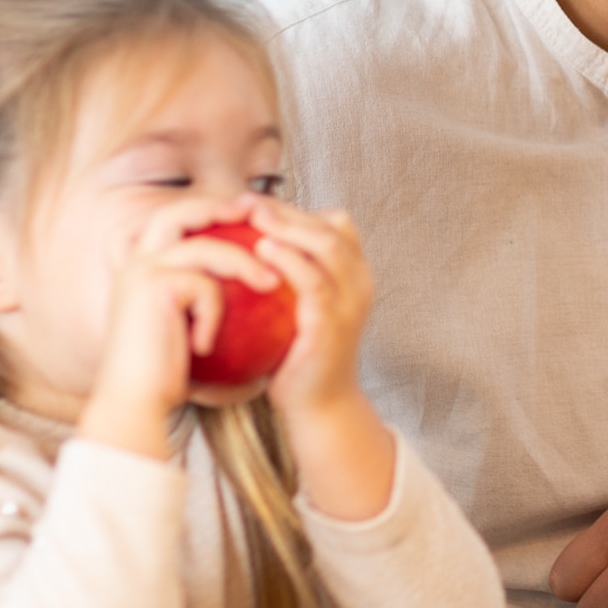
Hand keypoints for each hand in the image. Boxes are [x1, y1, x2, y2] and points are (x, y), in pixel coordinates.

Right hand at [82, 195, 279, 458]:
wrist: (133, 399)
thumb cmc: (165, 370)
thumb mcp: (189, 324)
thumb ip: (208, 296)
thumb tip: (262, 285)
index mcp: (141, 266)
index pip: (172, 221)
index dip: (205, 210)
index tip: (245, 213)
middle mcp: (136, 261)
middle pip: (178, 211)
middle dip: (218, 206)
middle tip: (257, 213)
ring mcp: (141, 270)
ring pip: (205, 247)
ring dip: (245, 264)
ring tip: (272, 284)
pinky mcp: (152, 286)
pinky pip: (205, 286)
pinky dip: (213, 314)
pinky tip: (205, 344)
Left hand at [239, 200, 373, 420]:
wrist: (317, 405)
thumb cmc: (298, 355)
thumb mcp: (298, 306)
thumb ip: (288, 275)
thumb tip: (246, 242)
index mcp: (354, 274)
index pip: (334, 223)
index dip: (296, 209)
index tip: (255, 204)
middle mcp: (361, 282)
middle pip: (330, 226)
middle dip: (287, 209)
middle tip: (247, 201)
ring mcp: (352, 302)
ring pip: (326, 245)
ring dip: (288, 225)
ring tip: (252, 215)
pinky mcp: (333, 323)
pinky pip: (313, 280)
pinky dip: (289, 259)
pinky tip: (260, 250)